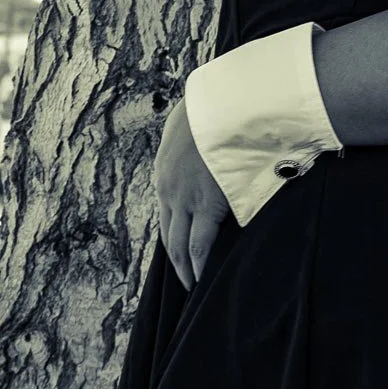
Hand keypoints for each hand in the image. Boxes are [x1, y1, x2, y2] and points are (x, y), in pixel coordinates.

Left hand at [152, 98, 232, 291]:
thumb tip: (205, 148)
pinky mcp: (206, 206)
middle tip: (184, 280)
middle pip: (168, 235)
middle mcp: (168, 191)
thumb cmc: (213, 108)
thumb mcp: (190, 125)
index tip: (181, 251)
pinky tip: (202, 277)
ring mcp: (185, 200)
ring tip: (193, 285)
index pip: (166, 213)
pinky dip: (199, 264)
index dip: (174, 235)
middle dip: (176, 260)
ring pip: (180, 245)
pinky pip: (200, 244)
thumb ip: (193, 143)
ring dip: (186, 267)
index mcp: (163, 172)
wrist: (223, 103)